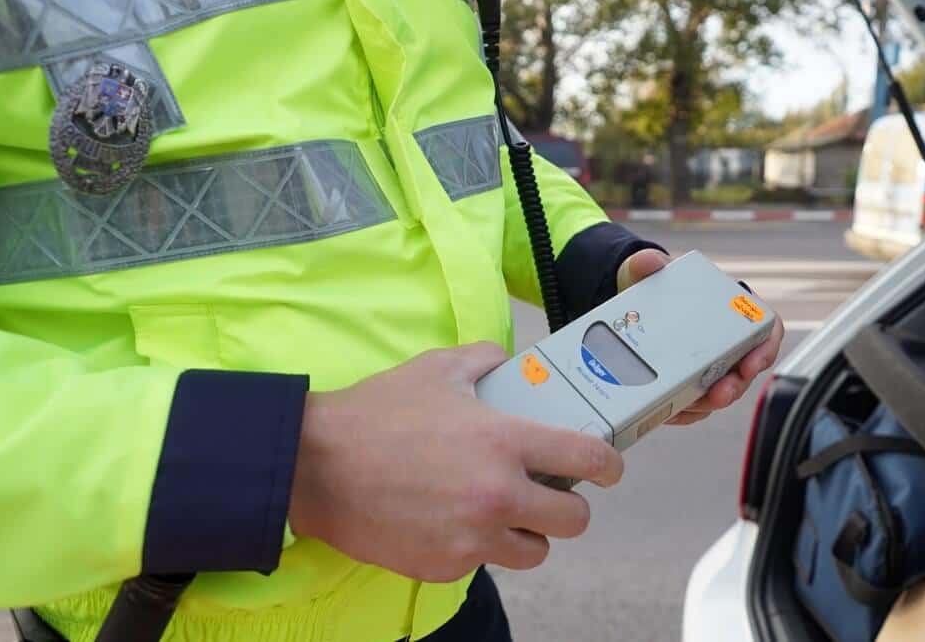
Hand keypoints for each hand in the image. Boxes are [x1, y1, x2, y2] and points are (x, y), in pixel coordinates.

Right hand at [288, 343, 623, 582]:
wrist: (315, 467)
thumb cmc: (375, 415)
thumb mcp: (436, 369)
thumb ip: (485, 359)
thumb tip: (508, 361)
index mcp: (505, 442)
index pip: (589, 460)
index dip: (610, 465)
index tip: (608, 467)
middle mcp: (498, 496)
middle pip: (574, 520)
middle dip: (569, 506)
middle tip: (550, 493)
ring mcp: (473, 537)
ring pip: (535, 551)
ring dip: (528, 533)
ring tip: (503, 512)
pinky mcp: (445, 565)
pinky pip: (483, 563)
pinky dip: (478, 547)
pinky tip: (453, 521)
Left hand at [617, 249, 785, 425]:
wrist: (629, 304)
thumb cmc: (653, 286)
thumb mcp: (649, 270)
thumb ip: (649, 264)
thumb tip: (650, 262)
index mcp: (729, 311)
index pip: (766, 330)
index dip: (765, 349)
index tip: (751, 363)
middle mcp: (725, 342)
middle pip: (744, 371)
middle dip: (734, 387)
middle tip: (718, 394)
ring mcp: (708, 366)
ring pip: (720, 392)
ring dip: (708, 403)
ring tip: (690, 405)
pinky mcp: (687, 384)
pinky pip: (694, 405)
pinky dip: (684, 411)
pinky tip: (670, 411)